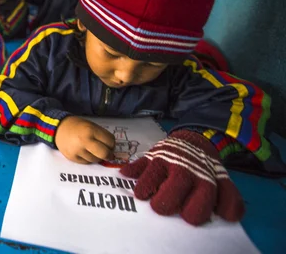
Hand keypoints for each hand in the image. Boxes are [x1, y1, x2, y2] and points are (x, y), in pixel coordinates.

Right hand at [55, 116, 114, 163]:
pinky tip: (85, 152)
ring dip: (98, 157)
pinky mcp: (72, 158)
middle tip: (108, 154)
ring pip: (96, 160)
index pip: (110, 142)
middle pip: (104, 153)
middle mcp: (84, 141)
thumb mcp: (91, 125)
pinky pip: (87, 162)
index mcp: (91, 130)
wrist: (58, 128)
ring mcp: (78, 150)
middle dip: (109, 155)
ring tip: (93, 150)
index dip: (112, 144)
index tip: (110, 144)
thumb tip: (112, 149)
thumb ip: (101, 135)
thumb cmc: (77, 126)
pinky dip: (89, 159)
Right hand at [120, 130, 244, 225]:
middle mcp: (184, 172)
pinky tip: (127, 175)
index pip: (197, 207)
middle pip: (171, 195)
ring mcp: (166, 162)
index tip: (186, 214)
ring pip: (151, 178)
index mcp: (204, 182)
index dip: (191, 214)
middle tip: (162, 206)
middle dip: (164, 205)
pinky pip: (138, 164)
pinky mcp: (152, 155)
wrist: (195, 139)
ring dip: (144, 189)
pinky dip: (131, 170)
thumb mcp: (222, 181)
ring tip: (143, 195)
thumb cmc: (205, 168)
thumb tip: (228, 217)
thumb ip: (229, 199)